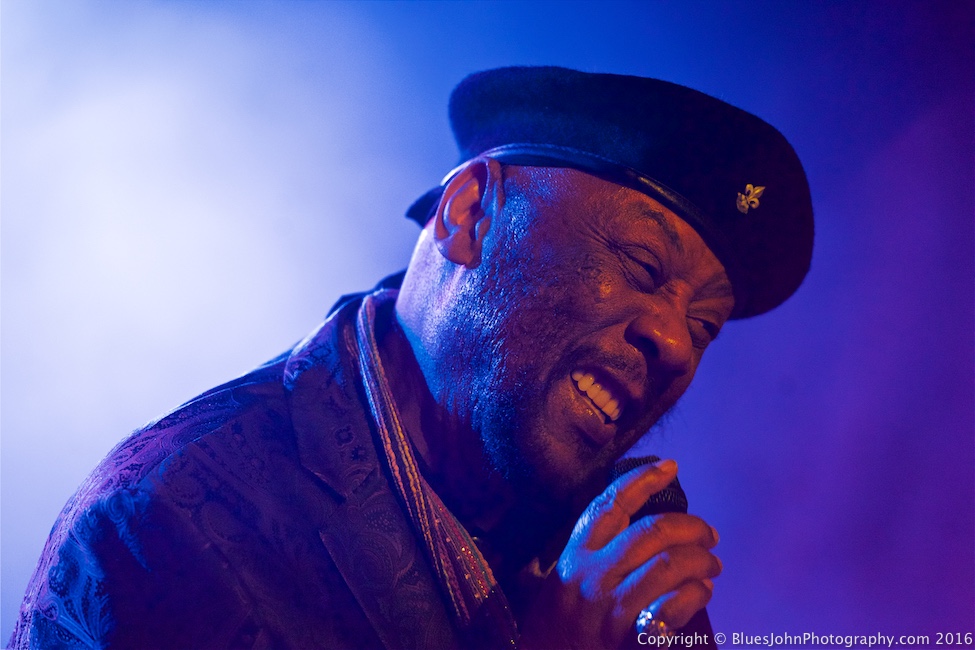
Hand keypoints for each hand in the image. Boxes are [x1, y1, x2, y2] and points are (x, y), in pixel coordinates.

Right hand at [519, 460, 720, 649]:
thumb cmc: (558, 624)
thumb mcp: (565, 579)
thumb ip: (596, 554)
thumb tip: (650, 531)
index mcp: (576, 553)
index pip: (610, 504)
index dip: (642, 480)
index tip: (670, 465)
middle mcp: (591, 573)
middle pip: (651, 531)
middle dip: (691, 528)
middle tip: (709, 535)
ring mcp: (609, 605)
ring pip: (667, 565)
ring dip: (700, 561)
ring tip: (712, 567)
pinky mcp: (627, 637)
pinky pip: (670, 608)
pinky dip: (693, 597)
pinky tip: (701, 594)